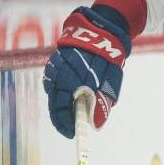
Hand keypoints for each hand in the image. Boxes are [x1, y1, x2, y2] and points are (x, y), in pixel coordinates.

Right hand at [43, 6, 130, 137]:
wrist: (101, 31)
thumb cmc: (108, 59)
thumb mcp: (110, 84)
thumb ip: (102, 104)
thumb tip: (96, 125)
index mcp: (73, 80)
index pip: (63, 108)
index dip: (66, 123)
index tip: (72, 133)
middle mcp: (60, 74)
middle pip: (55, 102)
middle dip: (62, 117)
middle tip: (70, 128)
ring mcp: (55, 66)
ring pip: (53, 92)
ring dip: (60, 106)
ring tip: (70, 116)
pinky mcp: (54, 61)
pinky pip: (53, 82)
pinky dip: (59, 93)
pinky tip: (67, 99)